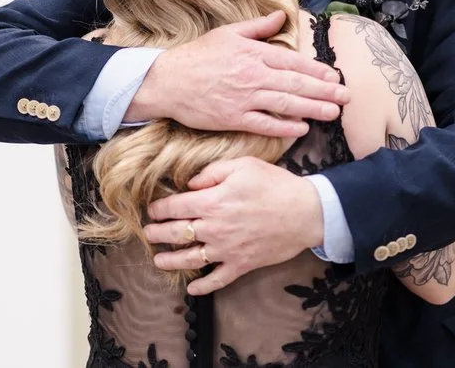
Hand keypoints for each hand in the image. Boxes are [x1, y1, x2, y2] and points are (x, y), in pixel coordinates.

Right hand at [125, 11, 349, 137]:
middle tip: (347, 96)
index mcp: (254, 53)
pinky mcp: (233, 118)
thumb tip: (282, 16)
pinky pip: (264, 123)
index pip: (293, 62)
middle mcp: (253, 75)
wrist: (167, 80)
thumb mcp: (228, 33)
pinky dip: (284, 126)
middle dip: (324, 90)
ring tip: (333, 112)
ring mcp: (244, 98)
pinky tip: (302, 127)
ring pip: (285, 103)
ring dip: (313, 108)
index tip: (335, 75)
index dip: (316, 69)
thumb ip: (258, 27)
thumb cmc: (198, 55)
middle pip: (296, 83)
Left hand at [144, 157, 323, 295]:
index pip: (175, 207)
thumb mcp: (243, 165)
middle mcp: (214, 228)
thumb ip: (212, 173)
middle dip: (157, 234)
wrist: (305, 212)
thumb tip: (190, 184)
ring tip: (158, 261)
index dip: (159, 208)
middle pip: (176, 233)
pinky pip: (217, 279)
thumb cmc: (275, 184)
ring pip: (189, 259)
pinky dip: (202, 287)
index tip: (153, 210)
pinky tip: (192, 288)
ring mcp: (226, 249)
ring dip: (170, 261)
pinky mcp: (241, 264)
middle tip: (149, 233)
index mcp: (212, 202)